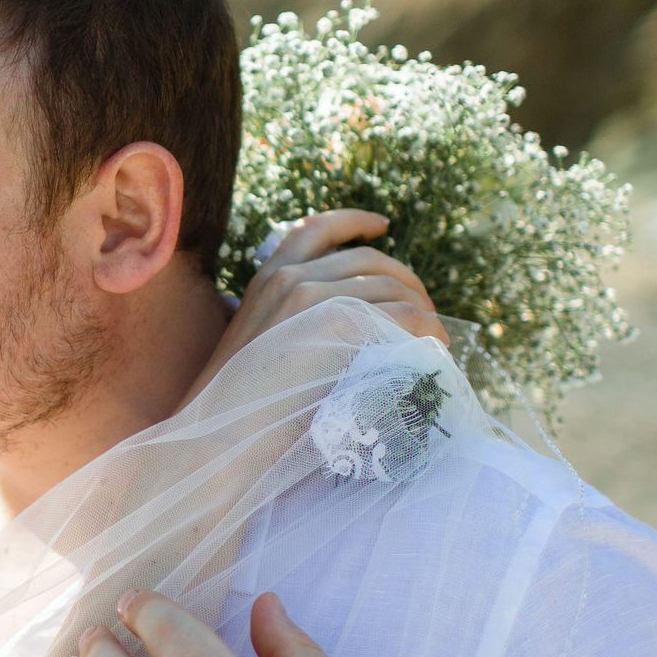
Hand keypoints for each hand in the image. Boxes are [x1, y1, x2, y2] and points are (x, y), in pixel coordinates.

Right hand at [184, 211, 440, 404]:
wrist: (221, 436)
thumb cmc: (237, 408)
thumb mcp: (255, 348)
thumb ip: (285, 324)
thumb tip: (335, 325)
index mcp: (266, 278)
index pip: (316, 229)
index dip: (354, 221)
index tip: (382, 225)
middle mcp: (288, 277)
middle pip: (368, 259)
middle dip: (406, 279)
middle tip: (425, 307)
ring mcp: (311, 295)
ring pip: (391, 286)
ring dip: (422, 308)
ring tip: (435, 335)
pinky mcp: (336, 320)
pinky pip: (403, 314)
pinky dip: (427, 327)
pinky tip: (434, 345)